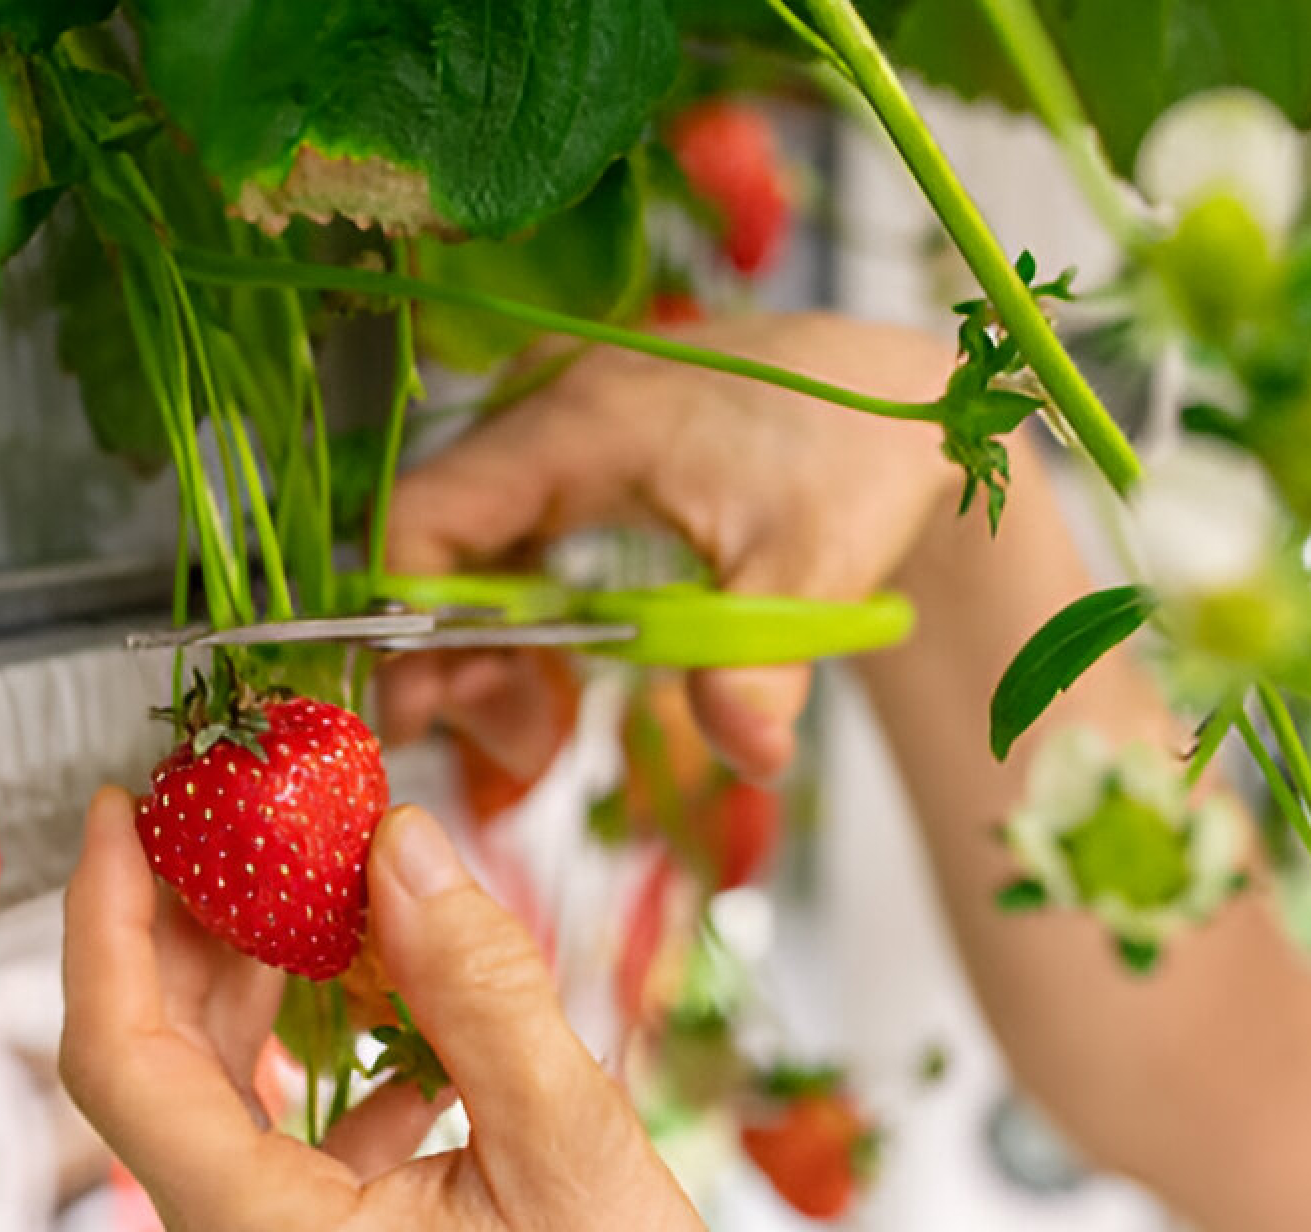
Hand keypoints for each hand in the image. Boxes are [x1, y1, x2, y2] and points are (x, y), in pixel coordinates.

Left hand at [59, 791, 855, 1231]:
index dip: (106, 917)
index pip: (123, 1056)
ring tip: (322, 890)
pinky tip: (411, 1026)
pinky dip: (327, 1074)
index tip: (119, 807)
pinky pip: (287, 1164)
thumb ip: (477, 986)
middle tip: (239, 817)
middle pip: (163, 1076)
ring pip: (224, 1116)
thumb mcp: (574, 1151)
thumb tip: (399, 844)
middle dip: (192, 933)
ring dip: (261, 998)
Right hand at [382, 313, 964, 781]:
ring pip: (468, 545)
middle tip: (520, 748)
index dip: (405, 627)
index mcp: (578, 424)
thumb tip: (749, 753)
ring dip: (486, 645)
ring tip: (542, 733)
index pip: (425, 520)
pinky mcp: (574, 445)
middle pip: (436, 542)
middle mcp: (546, 406)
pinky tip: (557, 675)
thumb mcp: (816, 567)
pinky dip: (518, 612)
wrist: (905, 399)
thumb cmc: (861, 455)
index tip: (424, 719)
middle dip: (452, 657)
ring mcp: (555, 420)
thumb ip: (762, 662)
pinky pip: (507, 535)